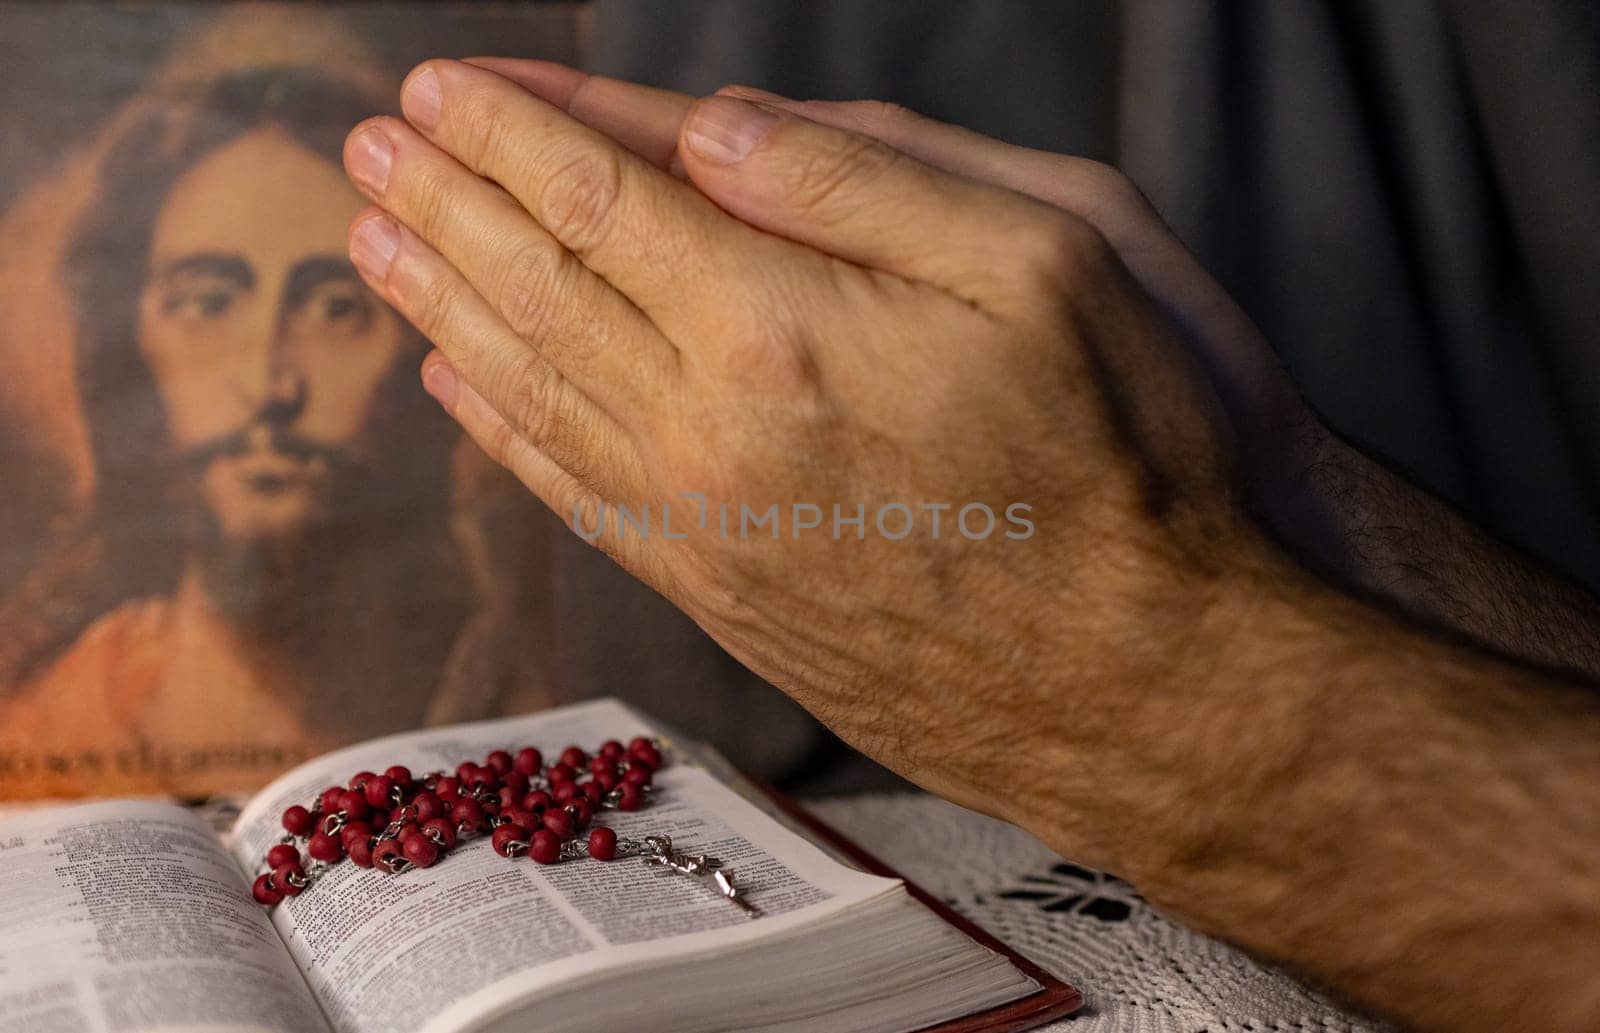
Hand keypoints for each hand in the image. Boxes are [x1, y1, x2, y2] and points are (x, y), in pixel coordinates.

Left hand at [458, 60, 1599, 676]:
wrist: (1140, 684)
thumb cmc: (1124, 458)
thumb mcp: (1046, 258)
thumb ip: (861, 177)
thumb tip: (709, 128)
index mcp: (776, 326)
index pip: (599, 196)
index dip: (511, 131)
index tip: (440, 85)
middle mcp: (707, 431)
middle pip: (535, 288)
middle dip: (444, 200)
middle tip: (370, 143)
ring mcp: (700, 525)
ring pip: (531, 390)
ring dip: (443, 305)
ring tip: (375, 243)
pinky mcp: (716, 596)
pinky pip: (572, 494)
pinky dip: (500, 430)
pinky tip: (459, 388)